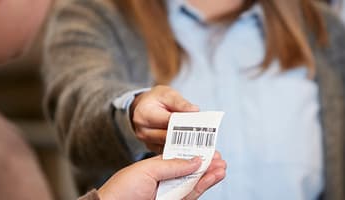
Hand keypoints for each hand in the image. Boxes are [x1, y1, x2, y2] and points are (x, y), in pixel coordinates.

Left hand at [98, 152, 226, 199]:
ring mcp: (170, 194)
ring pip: (195, 183)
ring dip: (210, 175)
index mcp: (156, 168)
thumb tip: (196, 159)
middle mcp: (164, 181)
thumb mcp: (147, 169)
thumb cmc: (122, 189)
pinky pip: (192, 194)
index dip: (195, 153)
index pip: (180, 159)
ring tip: (222, 166)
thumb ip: (172, 164)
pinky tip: (214, 176)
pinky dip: (204, 185)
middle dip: (207, 164)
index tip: (209, 147)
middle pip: (191, 171)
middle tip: (220, 158)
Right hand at [131, 86, 198, 152]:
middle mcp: (143, 131)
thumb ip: (181, 103)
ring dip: (186, 145)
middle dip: (187, 136)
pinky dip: (181, 149)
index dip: (185, 124)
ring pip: (170, 147)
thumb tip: (195, 111)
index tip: (200, 125)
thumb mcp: (167, 94)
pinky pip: (169, 151)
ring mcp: (147, 142)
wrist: (143, 107)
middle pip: (169, 137)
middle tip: (204, 137)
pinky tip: (194, 147)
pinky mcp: (152, 148)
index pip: (168, 121)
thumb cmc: (156, 99)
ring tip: (202, 143)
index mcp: (144, 114)